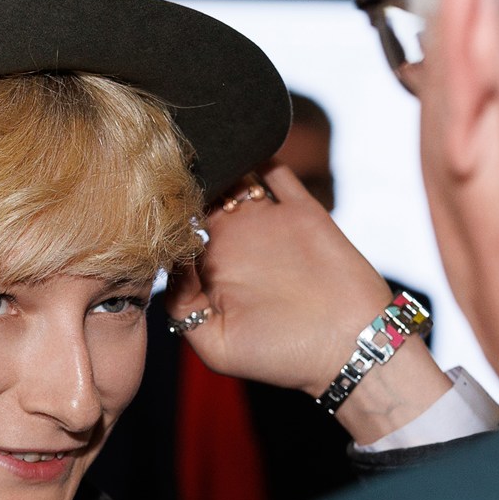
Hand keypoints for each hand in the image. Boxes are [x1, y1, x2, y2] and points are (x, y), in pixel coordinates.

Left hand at [166, 165, 452, 444]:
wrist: (350, 345)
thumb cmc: (281, 356)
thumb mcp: (216, 346)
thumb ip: (184, 308)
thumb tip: (170, 262)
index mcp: (208, 271)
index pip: (173, 235)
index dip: (160, 220)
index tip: (147, 206)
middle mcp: (232, 242)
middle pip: (197, 200)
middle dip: (181, 183)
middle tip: (166, 167)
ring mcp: (265, 223)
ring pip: (231, 179)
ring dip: (217, 164)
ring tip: (202, 152)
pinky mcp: (300, 210)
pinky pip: (275, 171)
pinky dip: (259, 152)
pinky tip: (243, 143)